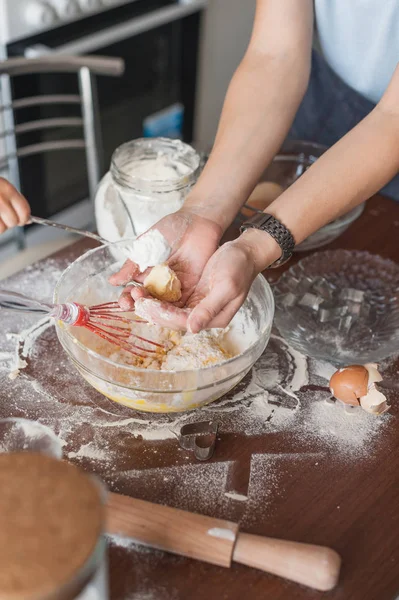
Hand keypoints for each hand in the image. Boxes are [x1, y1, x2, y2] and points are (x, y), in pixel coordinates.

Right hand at [0, 178, 29, 232]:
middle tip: (1, 215)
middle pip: (13, 222)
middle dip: (8, 221)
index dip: (24, 218)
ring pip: (2, 229)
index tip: (22, 220)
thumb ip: (14, 201)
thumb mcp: (1, 186)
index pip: (24, 211)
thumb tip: (27, 219)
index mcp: (6, 188)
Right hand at [109, 208, 222, 309]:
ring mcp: (174, 288)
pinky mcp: (191, 289)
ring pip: (162, 307)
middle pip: (146, 303)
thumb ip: (131, 266)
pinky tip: (167, 310)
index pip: (132, 292)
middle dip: (138, 305)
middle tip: (135, 301)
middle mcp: (158, 285)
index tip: (124, 300)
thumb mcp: (144, 247)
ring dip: (154, 310)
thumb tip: (112, 281)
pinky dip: (173, 310)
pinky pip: (181, 304)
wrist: (196, 221)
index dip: (127, 298)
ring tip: (148, 306)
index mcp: (145, 275)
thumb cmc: (170, 230)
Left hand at [134, 228, 281, 331]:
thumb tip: (193, 328)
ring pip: (169, 310)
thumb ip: (209, 308)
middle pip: (173, 318)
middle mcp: (203, 314)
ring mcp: (196, 304)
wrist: (244, 251)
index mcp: (214, 318)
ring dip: (151, 303)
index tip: (147, 306)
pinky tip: (143, 288)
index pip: (184, 322)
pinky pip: (170, 299)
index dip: (164, 315)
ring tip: (134, 294)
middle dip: (152, 310)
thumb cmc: (239, 267)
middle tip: (134, 300)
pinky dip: (156, 295)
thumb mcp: (226, 286)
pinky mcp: (191, 294)